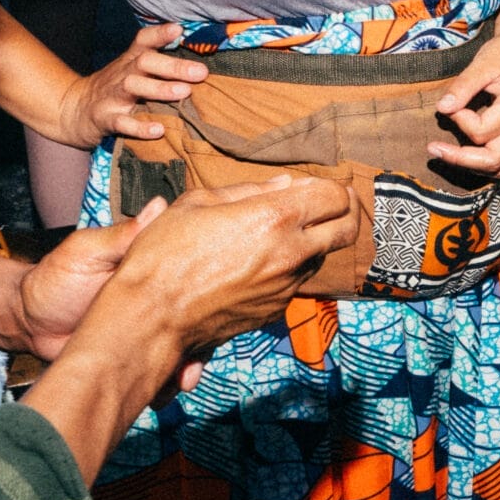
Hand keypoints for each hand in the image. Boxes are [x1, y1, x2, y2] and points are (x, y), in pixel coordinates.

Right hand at [24, 178, 359, 484]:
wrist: (152, 315)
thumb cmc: (165, 252)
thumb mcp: (199, 203)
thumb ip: (249, 191)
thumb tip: (286, 184)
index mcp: (274, 218)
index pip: (334, 196)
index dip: (333, 187)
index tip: (323, 185)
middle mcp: (291, 253)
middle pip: (347, 228)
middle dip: (346, 211)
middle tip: (334, 203)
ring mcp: (287, 285)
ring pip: (322, 256)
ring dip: (316, 240)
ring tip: (289, 230)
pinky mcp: (277, 309)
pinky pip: (297, 280)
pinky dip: (292, 265)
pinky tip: (265, 259)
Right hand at [56, 23, 207, 148]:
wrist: (74, 110)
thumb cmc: (115, 90)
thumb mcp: (132, 71)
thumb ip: (160, 64)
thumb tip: (200, 63)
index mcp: (131, 60)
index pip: (144, 40)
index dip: (160, 33)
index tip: (179, 29)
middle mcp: (122, 74)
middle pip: (145, 62)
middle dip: (173, 65)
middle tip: (200, 72)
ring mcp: (112, 96)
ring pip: (133, 86)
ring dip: (159, 89)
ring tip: (184, 92)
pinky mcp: (105, 119)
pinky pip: (121, 122)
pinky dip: (140, 127)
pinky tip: (159, 130)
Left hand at [428, 26, 499, 179]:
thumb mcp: (483, 63)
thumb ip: (462, 87)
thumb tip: (442, 109)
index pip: (481, 131)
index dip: (459, 120)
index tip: (451, 103)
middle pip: (493, 160)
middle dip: (459, 159)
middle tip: (432, 149)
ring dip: (471, 166)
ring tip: (446, 154)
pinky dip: (483, 162)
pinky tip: (464, 153)